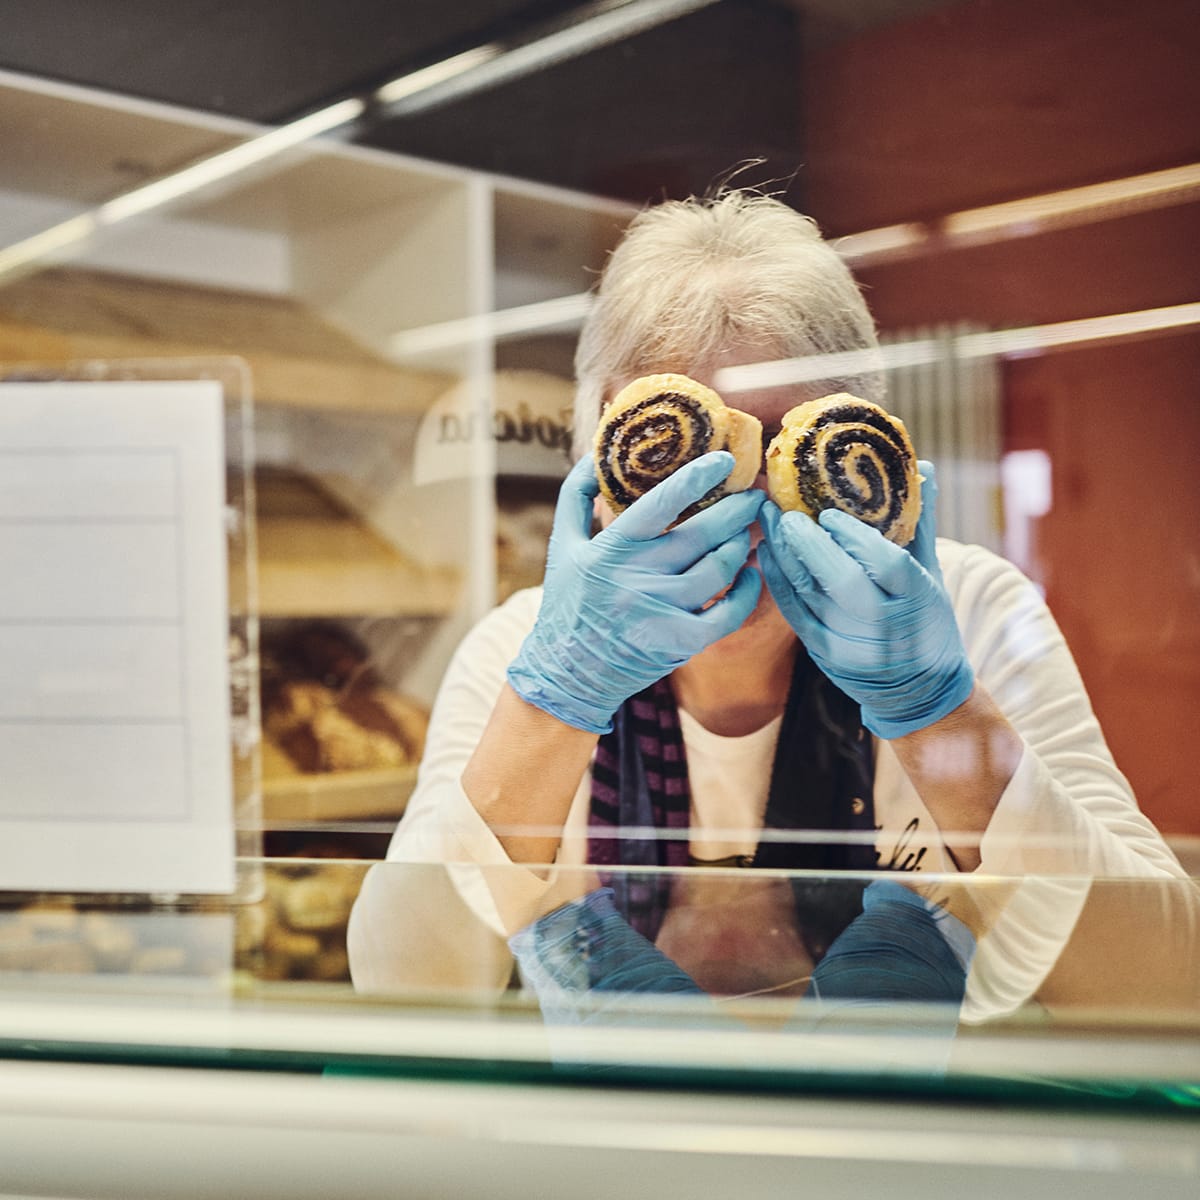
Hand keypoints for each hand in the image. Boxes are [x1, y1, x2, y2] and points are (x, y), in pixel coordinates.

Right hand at [507, 452, 762, 732]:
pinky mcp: (681, 642)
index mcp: (611, 548)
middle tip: (753, 495)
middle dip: (736, 509)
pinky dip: (748, 591)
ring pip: (720, 568)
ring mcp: (662, 611)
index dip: (697, 477)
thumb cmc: (568, 602)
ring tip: (747, 532)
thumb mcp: (562, 545)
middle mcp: (638, 577)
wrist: (568, 673)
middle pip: (703, 533)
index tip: (724, 460)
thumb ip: (577, 496)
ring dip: (740, 545)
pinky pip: (729, 612)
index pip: (661, 502)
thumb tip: (598, 455)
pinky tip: (752, 573)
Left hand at [758, 461, 973, 738]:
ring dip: (784, 555)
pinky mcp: (823, 654)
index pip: (886, 564)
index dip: (856, 537)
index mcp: (917, 599)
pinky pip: (793, 612)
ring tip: (768, 519)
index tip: (830, 513)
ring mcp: (850, 644)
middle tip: (784, 510)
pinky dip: (777, 580)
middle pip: (841, 580)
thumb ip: (921, 522)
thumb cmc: (927, 620)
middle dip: (808, 543)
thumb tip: (923, 465)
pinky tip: (767, 552)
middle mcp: (884, 625)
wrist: (917, 692)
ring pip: (810, 594)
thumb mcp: (933, 574)